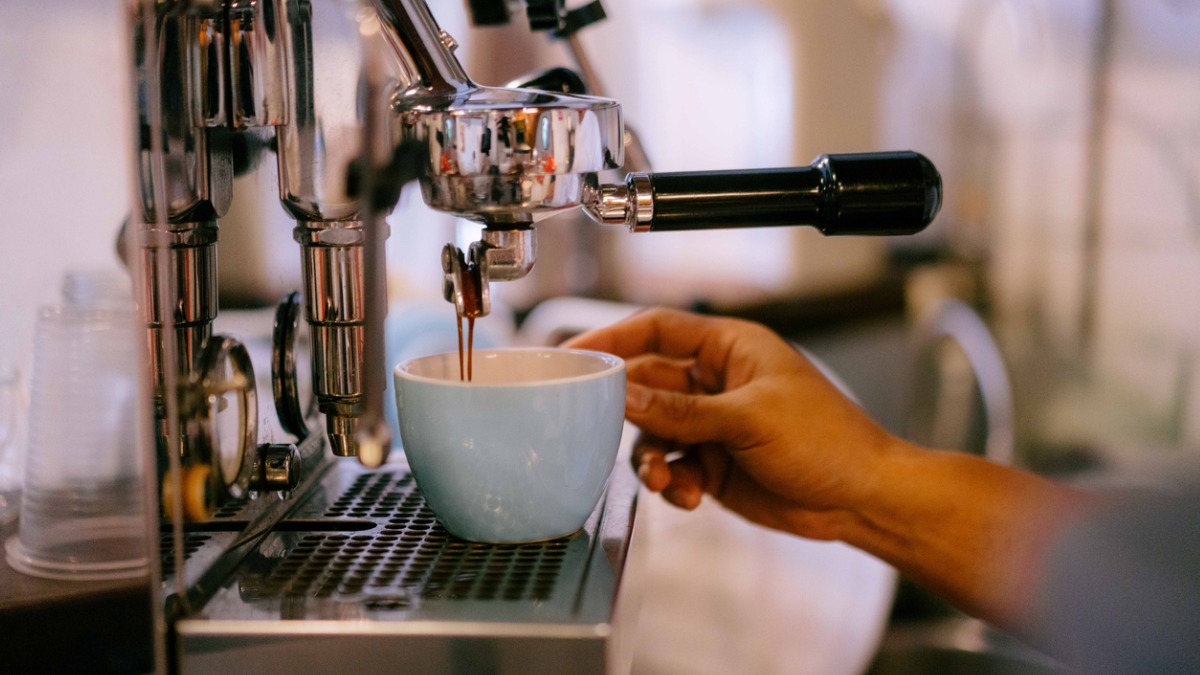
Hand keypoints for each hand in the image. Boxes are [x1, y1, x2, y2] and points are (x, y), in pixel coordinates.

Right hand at [564, 307, 901, 540]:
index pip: (656, 330)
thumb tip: (625, 394)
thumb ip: (681, 409)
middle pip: (646, 383)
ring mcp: (712, 423)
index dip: (612, 339)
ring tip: (662, 475)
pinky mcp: (712, 462)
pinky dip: (669, 481)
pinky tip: (685, 493)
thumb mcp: (749, 417)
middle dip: (626, 410)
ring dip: (650, 455)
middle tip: (598, 427)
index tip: (574, 354)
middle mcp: (716, 381)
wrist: (861, 497)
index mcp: (730, 347)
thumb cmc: (830, 440)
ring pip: (653, 431)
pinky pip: (670, 466)